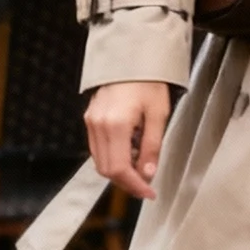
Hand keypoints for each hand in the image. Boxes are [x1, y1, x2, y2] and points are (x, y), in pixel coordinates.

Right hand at [84, 80, 170, 201]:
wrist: (130, 57)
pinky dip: (113, 156)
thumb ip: (152, 146)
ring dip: (120, 170)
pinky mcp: (90, 118)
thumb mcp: (158, 114)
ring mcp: (91, 122)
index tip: (149, 193)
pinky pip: (98, 148)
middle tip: (147, 184)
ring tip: (141, 164)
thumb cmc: (148, 81)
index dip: (134, 186)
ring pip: (100, 160)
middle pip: (106, 169)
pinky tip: (129, 151)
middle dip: (127, 181)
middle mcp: (98, 125)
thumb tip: (147, 173)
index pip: (119, 169)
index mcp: (116, 124)